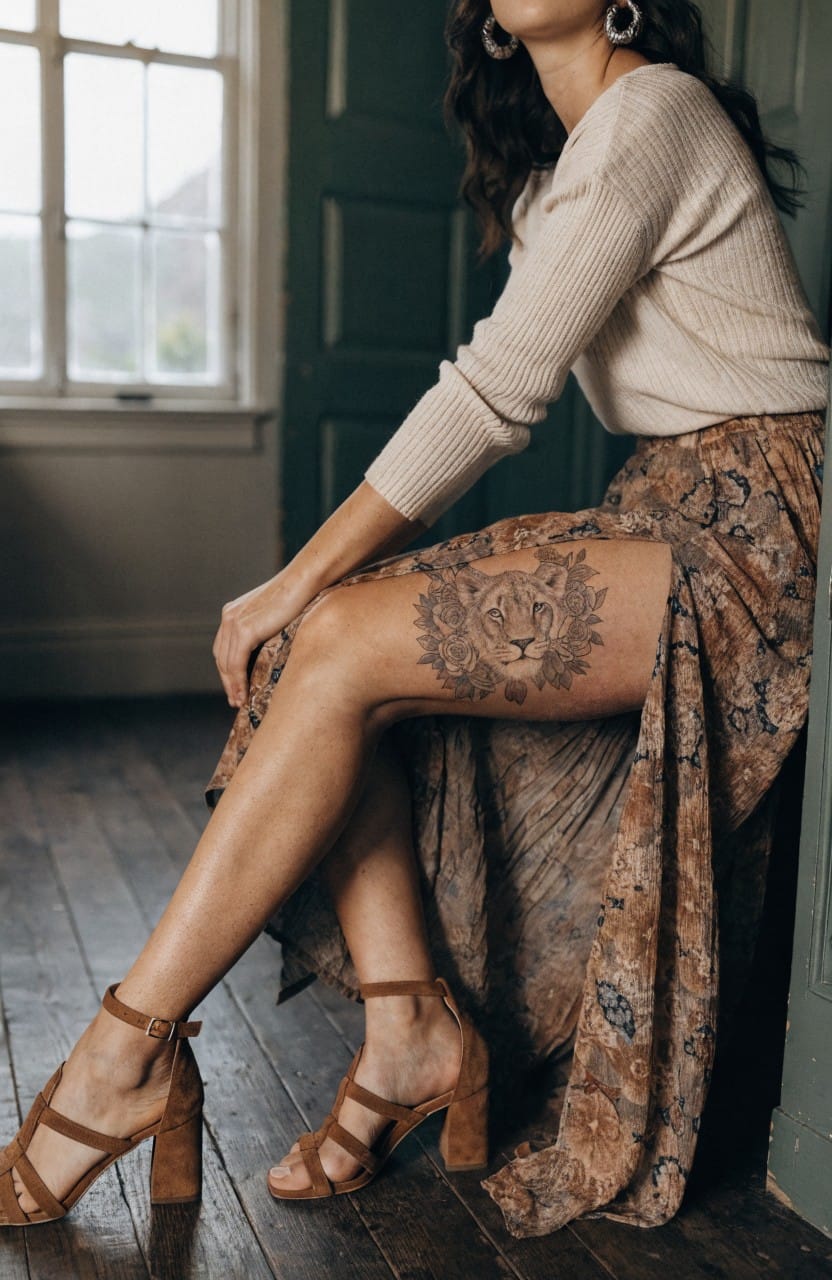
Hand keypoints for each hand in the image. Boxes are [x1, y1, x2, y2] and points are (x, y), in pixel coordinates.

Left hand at [212, 570, 313, 708]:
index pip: (224, 648)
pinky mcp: (244, 631)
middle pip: (221, 657)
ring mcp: (234, 623)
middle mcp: (229, 616)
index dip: (227, 670)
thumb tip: (271, 648)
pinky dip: (238, 682)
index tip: (235, 687)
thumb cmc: (298, 595)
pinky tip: (244, 695)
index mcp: (233, 612)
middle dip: (227, 681)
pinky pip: (235, 664)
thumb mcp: (274, 613)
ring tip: (240, 702)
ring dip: (232, 686)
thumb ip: (265, 628)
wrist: (304, 581)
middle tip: (236, 700)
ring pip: (226, 664)